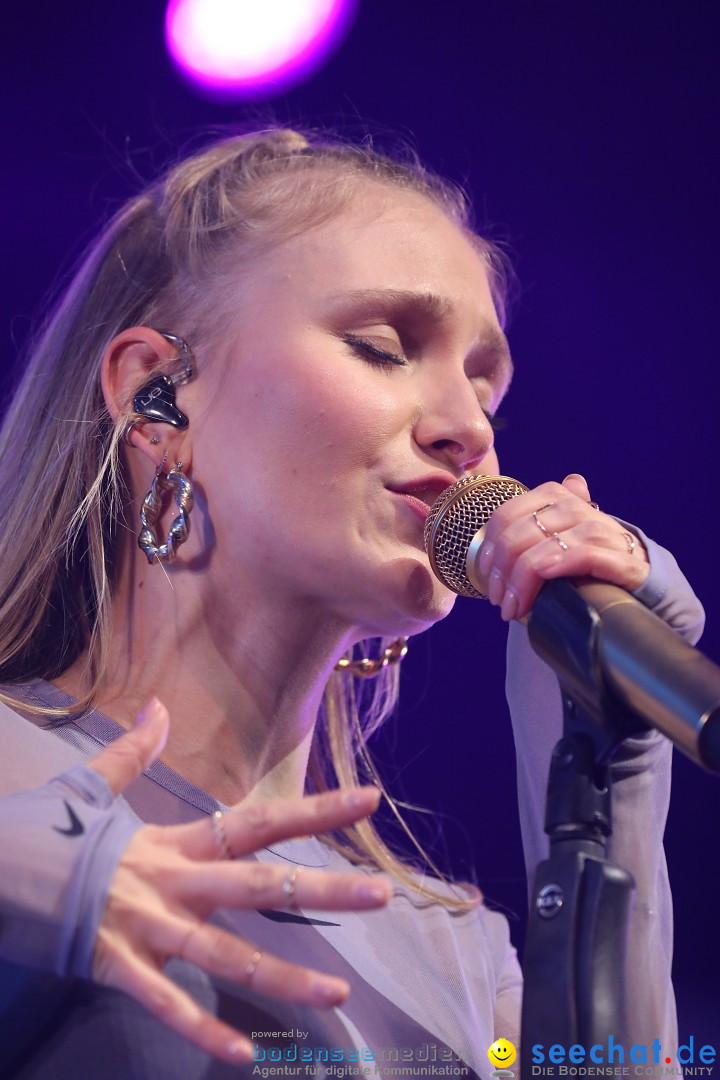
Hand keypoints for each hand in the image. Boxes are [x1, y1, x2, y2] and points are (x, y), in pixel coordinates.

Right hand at [85, 699, 390, 1063]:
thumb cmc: (46, 834)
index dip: (313, 813)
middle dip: (321, 892)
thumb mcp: (91, 787)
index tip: (367, 801)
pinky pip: (164, 1003)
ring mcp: (146, 927)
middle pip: (258, 887)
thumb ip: (134, 753)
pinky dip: (200, 1028)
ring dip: (283, 977)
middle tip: (380, 896)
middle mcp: (172, 882)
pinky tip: (243, 1054)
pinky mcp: (115, 966)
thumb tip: (158, 706)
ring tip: (339, 993)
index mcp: (175, 842)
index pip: (257, 822)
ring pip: (225, 953)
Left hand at [477, 473, 649, 620]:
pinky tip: (541, 584)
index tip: (486, 576)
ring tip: (513, 608)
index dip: (490, 548)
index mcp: (555, 497)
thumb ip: (522, 537)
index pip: (506, 515)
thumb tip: (488, 542)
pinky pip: (582, 556)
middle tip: (499, 601)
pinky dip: (557, 568)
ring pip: (545, 547)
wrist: (639, 579)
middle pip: (520, 533)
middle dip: (502, 572)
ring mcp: (601, 530)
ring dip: (521, 582)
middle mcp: (577, 507)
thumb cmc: (585, 564)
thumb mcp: (552, 544)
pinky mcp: (622, 558)